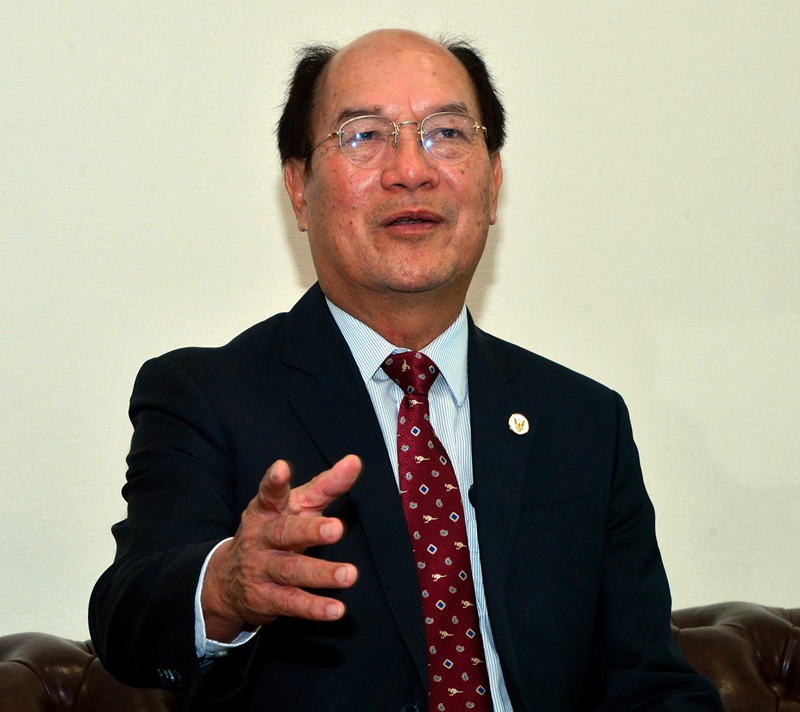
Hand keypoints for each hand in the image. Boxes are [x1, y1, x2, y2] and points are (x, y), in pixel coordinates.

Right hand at [201, 454, 360, 641]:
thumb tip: (354, 461)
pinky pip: (292, 603)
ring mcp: (262, 568)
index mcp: (267, 511)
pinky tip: (336, 609)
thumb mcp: (294, 506)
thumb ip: (325, 485)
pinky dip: (314, 608)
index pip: (270, 494)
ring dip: (321, 573)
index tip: (282, 468)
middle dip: (310, 530)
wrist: (228, 581)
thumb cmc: (275, 532)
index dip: (275, 482)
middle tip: (336, 528)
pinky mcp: (267, 598)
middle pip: (285, 532)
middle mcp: (262, 537)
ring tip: (349, 575)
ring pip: (291, 570)